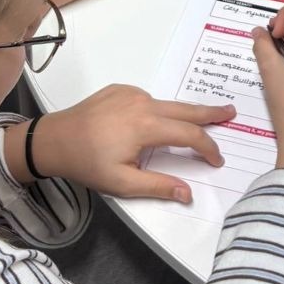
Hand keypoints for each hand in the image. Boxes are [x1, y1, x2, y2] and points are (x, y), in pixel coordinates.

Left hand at [32, 84, 233, 201]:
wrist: (53, 140)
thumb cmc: (87, 163)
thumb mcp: (122, 183)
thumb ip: (158, 186)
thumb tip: (188, 193)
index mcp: (147, 126)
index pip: (190, 135)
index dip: (208, 148)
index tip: (216, 160)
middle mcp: (143, 104)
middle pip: (186, 109)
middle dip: (211, 112)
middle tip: (230, 111)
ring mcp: (131, 94)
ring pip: (166, 104)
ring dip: (184, 113)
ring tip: (199, 118)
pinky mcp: (120, 90)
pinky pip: (147, 99)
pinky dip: (156, 110)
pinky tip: (151, 122)